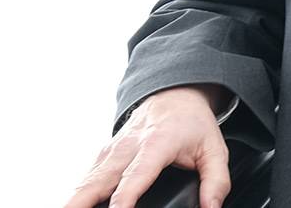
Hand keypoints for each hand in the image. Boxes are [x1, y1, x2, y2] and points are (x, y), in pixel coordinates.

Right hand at [63, 84, 231, 207]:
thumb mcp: (215, 149)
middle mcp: (127, 148)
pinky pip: (85, 181)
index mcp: (155, 144)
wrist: (174, 95)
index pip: (135, 176)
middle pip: (97, 181)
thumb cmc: (193, 124)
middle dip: (82, 203)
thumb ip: (216, 181)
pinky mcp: (103, 158)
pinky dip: (77, 197)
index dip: (124, 198)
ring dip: (74, 202)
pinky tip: (74, 207)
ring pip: (85, 183)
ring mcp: (111, 153)